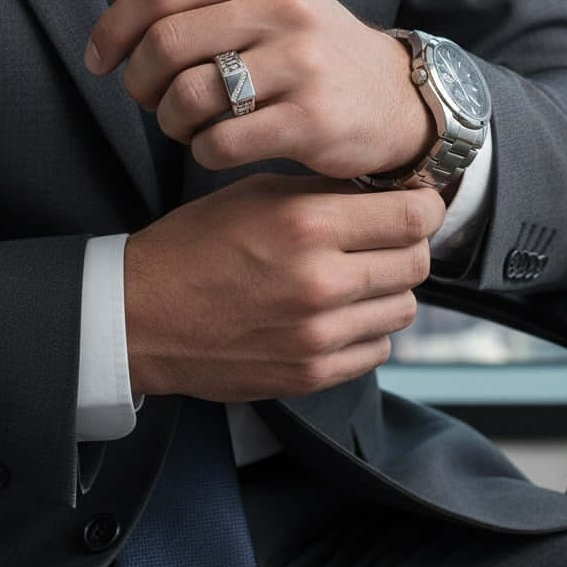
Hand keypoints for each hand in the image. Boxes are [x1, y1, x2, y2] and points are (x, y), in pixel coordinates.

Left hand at [84, 0, 435, 178]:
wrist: (393, 99)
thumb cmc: (310, 50)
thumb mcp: (257, 2)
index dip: (113, 28)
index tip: (102, 60)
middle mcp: (286, 6)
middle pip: (166, 43)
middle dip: (139, 82)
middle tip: (150, 100)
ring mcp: (303, 63)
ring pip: (188, 96)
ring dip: (170, 122)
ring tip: (186, 125)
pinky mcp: (312, 119)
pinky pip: (221, 142)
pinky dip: (203, 151)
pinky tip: (216, 147)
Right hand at [123, 172, 445, 401]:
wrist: (141, 316)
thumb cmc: (197, 245)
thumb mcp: (259, 194)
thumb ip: (327, 194)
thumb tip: (388, 193)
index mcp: (307, 225)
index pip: (411, 217)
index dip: (426, 207)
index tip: (419, 205)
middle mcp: (321, 282)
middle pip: (417, 263)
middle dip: (410, 245)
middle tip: (386, 240)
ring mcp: (318, 335)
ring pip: (404, 308)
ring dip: (389, 289)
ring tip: (356, 277)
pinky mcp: (311, 374)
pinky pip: (377, 348)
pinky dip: (368, 329)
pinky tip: (338, 314)